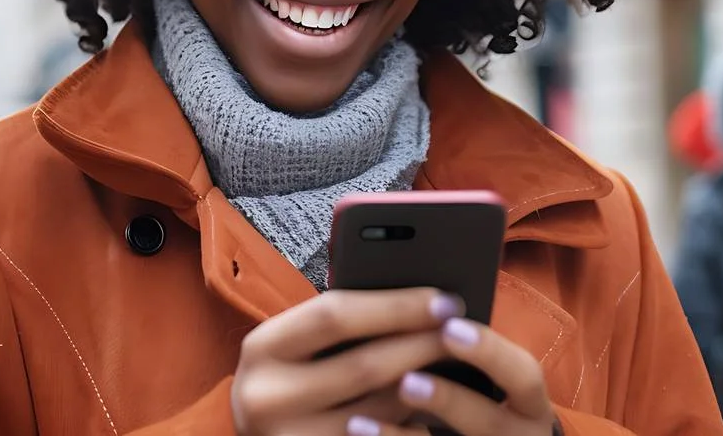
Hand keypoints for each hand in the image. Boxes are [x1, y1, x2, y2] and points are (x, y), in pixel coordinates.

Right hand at [231, 287, 463, 435]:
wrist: (260, 433)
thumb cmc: (289, 376)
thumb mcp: (296, 345)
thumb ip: (339, 325)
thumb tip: (419, 301)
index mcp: (262, 348)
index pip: (334, 315)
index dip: (395, 306)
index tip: (442, 300)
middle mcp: (266, 398)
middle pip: (363, 367)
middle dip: (422, 346)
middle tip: (462, 333)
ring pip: (379, 413)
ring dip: (425, 389)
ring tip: (456, 368)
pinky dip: (412, 429)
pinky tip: (432, 412)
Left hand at [348, 318, 556, 435]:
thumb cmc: (478, 401)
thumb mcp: (487, 380)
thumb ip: (459, 353)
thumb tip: (413, 305)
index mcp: (529, 403)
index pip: (524, 375)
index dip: (490, 352)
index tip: (451, 326)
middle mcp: (519, 435)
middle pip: (491, 423)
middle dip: (448, 399)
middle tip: (409, 378)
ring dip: (405, 433)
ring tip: (365, 414)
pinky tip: (357, 427)